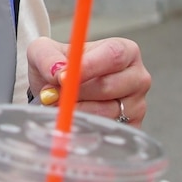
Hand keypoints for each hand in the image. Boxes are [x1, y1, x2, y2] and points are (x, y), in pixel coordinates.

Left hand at [27, 36, 149, 127]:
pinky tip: (74, 117)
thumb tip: (57, 72)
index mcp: (125, 51)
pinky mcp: (132, 128)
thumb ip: (48, 57)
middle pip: (108, 86)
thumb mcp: (44, 52)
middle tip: (53, 94)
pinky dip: (84, 126)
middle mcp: (137, 77)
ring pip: (104, 112)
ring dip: (76, 110)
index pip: (114, 55)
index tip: (64, 77)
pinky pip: (105, 131)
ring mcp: (137, 105)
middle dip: (76, 92)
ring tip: (61, 104)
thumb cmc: (60, 67)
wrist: (60, 92)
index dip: (89, 66)